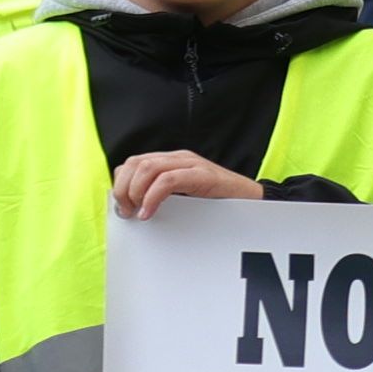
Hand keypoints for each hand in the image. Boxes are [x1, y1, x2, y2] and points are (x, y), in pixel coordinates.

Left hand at [113, 151, 261, 218]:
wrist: (252, 202)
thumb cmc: (218, 204)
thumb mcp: (183, 198)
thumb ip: (160, 197)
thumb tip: (131, 209)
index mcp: (171, 162)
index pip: (132, 163)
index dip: (120, 183)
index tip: (122, 208)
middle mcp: (178, 158)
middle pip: (135, 162)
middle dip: (123, 188)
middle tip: (126, 212)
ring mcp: (191, 164)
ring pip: (148, 168)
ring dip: (134, 192)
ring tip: (137, 213)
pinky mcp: (202, 175)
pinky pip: (168, 180)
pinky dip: (152, 197)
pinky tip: (150, 212)